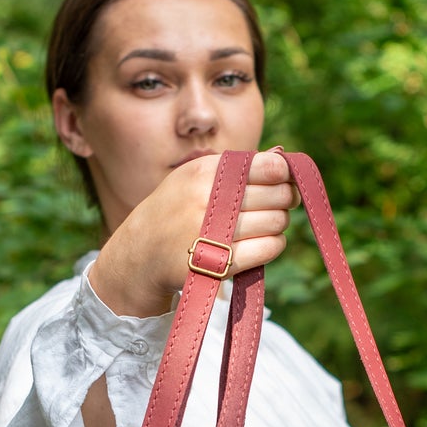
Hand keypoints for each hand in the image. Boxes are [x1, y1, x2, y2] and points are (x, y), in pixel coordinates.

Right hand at [89, 149, 296, 318]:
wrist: (140, 254)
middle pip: (279, 195)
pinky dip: (272, 245)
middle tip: (275, 205)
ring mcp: (213, 233)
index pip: (270, 167)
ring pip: (278, 222)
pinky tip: (258, 243)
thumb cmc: (177, 209)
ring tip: (260, 224)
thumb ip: (236, 167)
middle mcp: (208, 199)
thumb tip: (284, 162)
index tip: (284, 181)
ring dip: (277, 224)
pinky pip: (270, 248)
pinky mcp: (221, 264)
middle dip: (284, 200)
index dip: (286, 174)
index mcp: (205, 172)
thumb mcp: (194, 177)